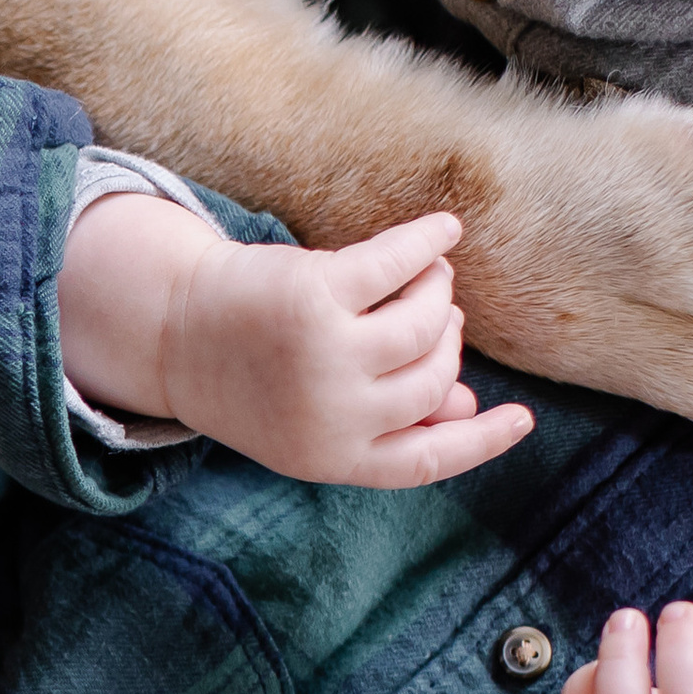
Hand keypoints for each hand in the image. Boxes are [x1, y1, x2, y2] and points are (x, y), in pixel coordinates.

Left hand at [58, 196, 532, 487]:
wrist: (169, 334)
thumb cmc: (249, 375)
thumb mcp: (309, 417)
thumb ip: (380, 419)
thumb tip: (462, 404)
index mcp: (331, 457)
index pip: (427, 462)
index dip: (482, 442)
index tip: (523, 418)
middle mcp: (332, 416)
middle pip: (436, 380)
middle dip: (447, 344)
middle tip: (437, 314)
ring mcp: (324, 357)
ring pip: (430, 323)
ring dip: (437, 291)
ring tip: (424, 276)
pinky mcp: (315, 295)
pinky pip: (403, 261)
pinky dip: (430, 241)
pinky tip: (443, 231)